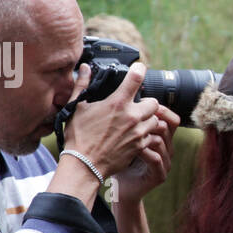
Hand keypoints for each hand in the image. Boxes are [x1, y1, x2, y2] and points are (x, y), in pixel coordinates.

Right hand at [63, 63, 178, 189]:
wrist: (85, 164)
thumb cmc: (79, 137)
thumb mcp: (77, 107)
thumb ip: (82, 85)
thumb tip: (84, 68)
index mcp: (117, 103)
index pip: (136, 78)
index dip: (140, 69)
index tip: (140, 68)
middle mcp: (132, 116)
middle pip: (154, 102)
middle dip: (147, 102)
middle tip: (136, 106)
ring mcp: (138, 132)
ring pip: (155, 120)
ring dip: (148, 119)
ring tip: (136, 122)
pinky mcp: (140, 146)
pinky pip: (151, 136)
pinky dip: (146, 134)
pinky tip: (134, 135)